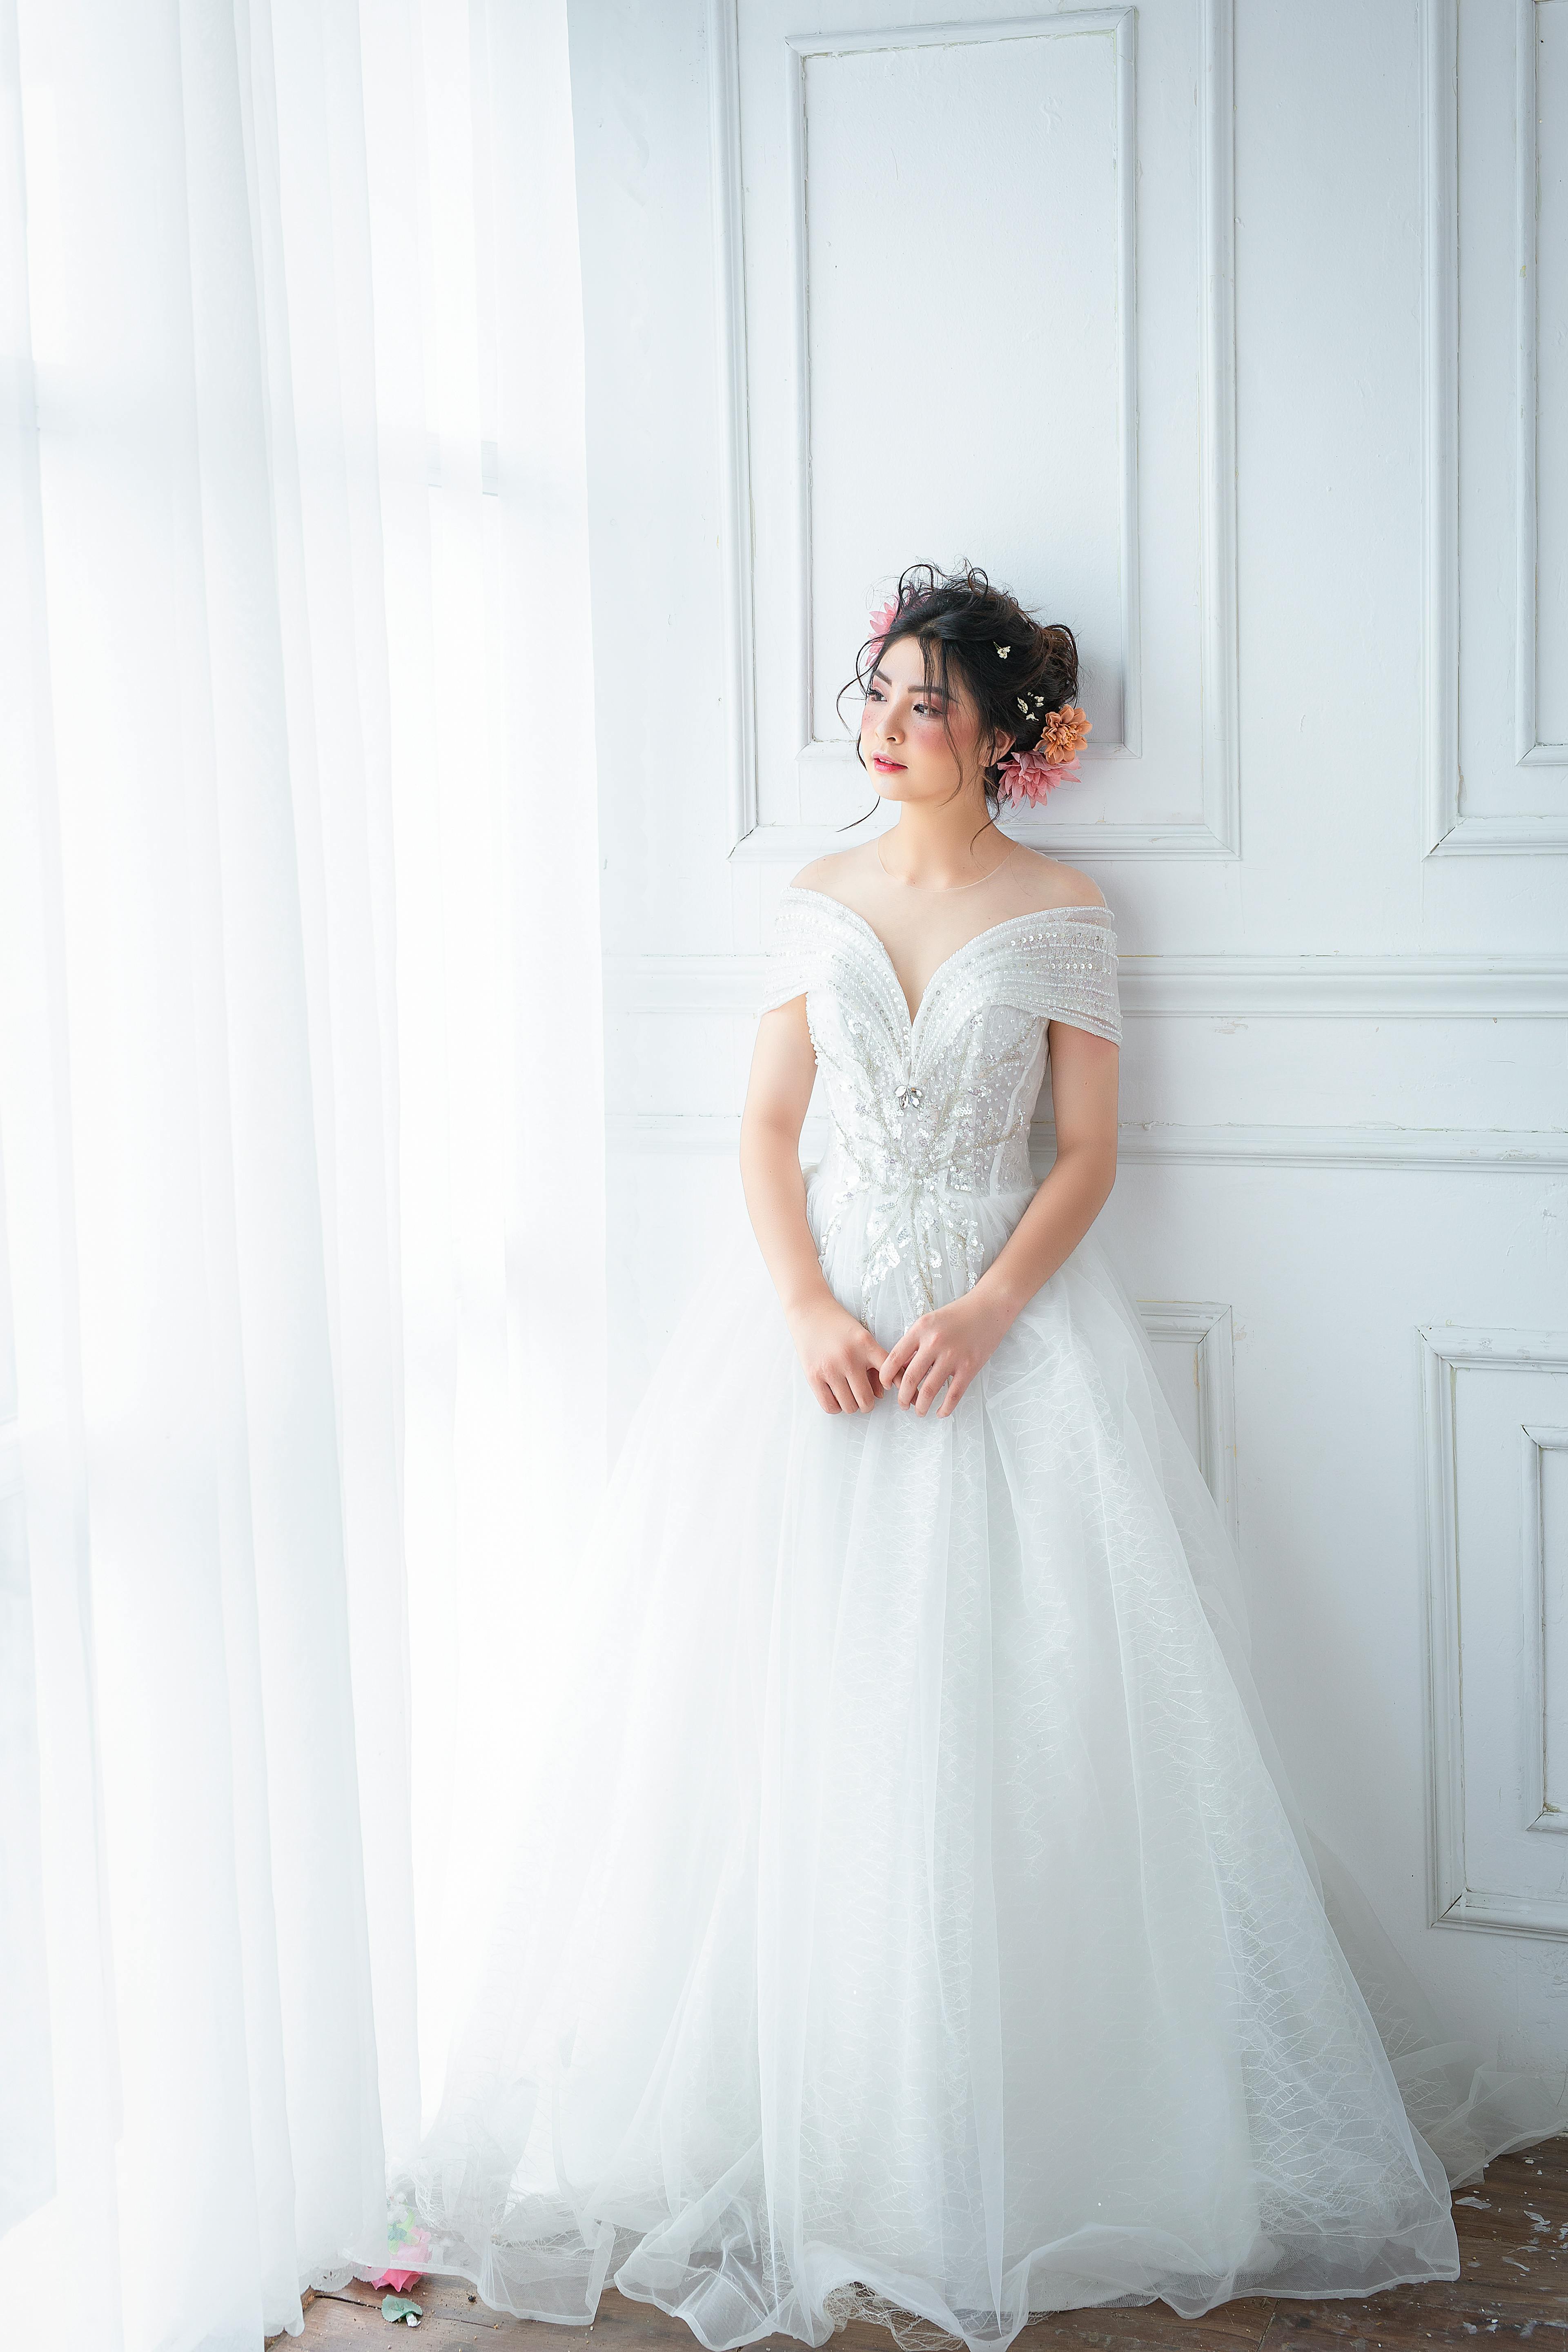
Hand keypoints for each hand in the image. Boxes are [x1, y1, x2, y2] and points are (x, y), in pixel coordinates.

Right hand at [785, 1294, 887, 1414]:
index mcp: (866, 1344)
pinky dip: (836, 1407)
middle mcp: (849, 1357)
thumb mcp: (863, 1338)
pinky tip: (836, 1396)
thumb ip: (874, 1364)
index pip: (889, 1373)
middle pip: (866, 1399)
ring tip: (849, 1395)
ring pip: (850, 1406)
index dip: (894, 1385)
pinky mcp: (813, 1376)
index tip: (888, 1386)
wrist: (810, 1312)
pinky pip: (830, 1406)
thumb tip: (881, 1394)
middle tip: (864, 1396)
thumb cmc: (839, 1326)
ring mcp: (830, 1368)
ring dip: (852, 1405)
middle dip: (868, 1403)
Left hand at [878, 1288, 1014, 1417]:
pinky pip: (953, 1394)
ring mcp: (953, 1356)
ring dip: (921, 1406)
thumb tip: (899, 1369)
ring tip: (919, 1411)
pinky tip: (940, 1412)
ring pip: (929, 1390)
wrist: (988, 1308)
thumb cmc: (956, 1315)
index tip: (886, 1385)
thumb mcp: (929, 1322)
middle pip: (910, 1378)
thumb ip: (914, 1343)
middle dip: (902, 1397)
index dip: (886, 1376)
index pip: (894, 1358)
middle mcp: (934, 1342)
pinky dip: (945, 1408)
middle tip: (902, 1404)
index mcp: (920, 1329)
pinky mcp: (970, 1367)